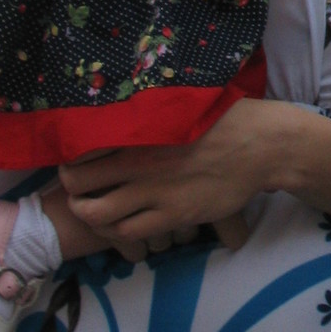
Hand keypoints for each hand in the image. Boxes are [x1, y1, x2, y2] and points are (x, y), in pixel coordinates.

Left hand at [59, 100, 305, 256]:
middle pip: (79, 184)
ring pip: (98, 216)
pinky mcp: (173, 214)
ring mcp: (154, 191)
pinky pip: (130, 232)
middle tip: (79, 192)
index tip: (74, 164)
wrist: (261, 145)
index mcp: (138, 131)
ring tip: (95, 214)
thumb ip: (150, 111)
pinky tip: (124, 226)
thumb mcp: (181, 106)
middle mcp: (139, 161)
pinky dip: (118, 234)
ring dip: (90, 217)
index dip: (69, 161)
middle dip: (72, 191)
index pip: (80, 149)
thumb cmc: (225, 119)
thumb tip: (131, 97)